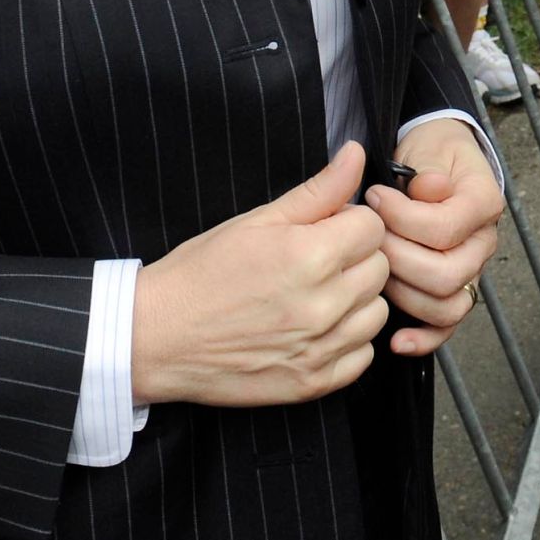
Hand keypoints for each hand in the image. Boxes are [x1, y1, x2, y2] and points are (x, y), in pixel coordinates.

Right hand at [130, 141, 389, 406]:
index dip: (351, 221)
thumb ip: (318, 190)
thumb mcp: (258, 220)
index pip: (373, 227)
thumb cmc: (203, 271)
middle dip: (357, 256)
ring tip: (320, 293)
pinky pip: (362, 357)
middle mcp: (322, 305)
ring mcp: (319, 349)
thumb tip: (356, 155)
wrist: (159, 336)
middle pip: (380, 268)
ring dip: (357, 300)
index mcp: (310, 255)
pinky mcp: (312, 385)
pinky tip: (318, 328)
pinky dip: (348, 341)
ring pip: (377, 313)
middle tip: (320, 258)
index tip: (328, 227)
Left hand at [366, 119, 503, 355]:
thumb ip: (427, 170)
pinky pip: (445, 327)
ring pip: (445, 306)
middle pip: (446, 275)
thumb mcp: (428, 148)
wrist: (435, 157)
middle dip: (398, 258)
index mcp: (482, 204)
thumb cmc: (429, 153)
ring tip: (374, 268)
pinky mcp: (453, 292)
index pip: (445, 228)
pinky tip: (396, 340)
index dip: (403, 218)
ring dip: (402, 293)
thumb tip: (428, 187)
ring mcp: (471, 272)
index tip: (374, 197)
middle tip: (369, 237)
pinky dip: (422, 339)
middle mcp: (483, 243)